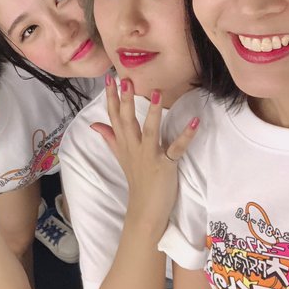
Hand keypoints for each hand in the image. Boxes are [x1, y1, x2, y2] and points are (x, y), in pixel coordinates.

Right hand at [90, 76, 198, 234]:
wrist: (145, 210)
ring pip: (149, 132)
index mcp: (124, 144)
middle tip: (125, 79)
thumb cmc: (136, 181)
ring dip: (152, 113)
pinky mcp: (165, 166)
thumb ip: (109, 138)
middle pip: (127, 121)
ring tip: (155, 93)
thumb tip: (94, 124)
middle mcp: (134, 148)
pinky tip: (194, 123)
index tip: (109, 78)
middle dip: (125, 100)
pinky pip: (176, 149)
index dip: (111, 97)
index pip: (114, 117)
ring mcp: (149, 157)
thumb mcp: (121, 156)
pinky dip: (185, 137)